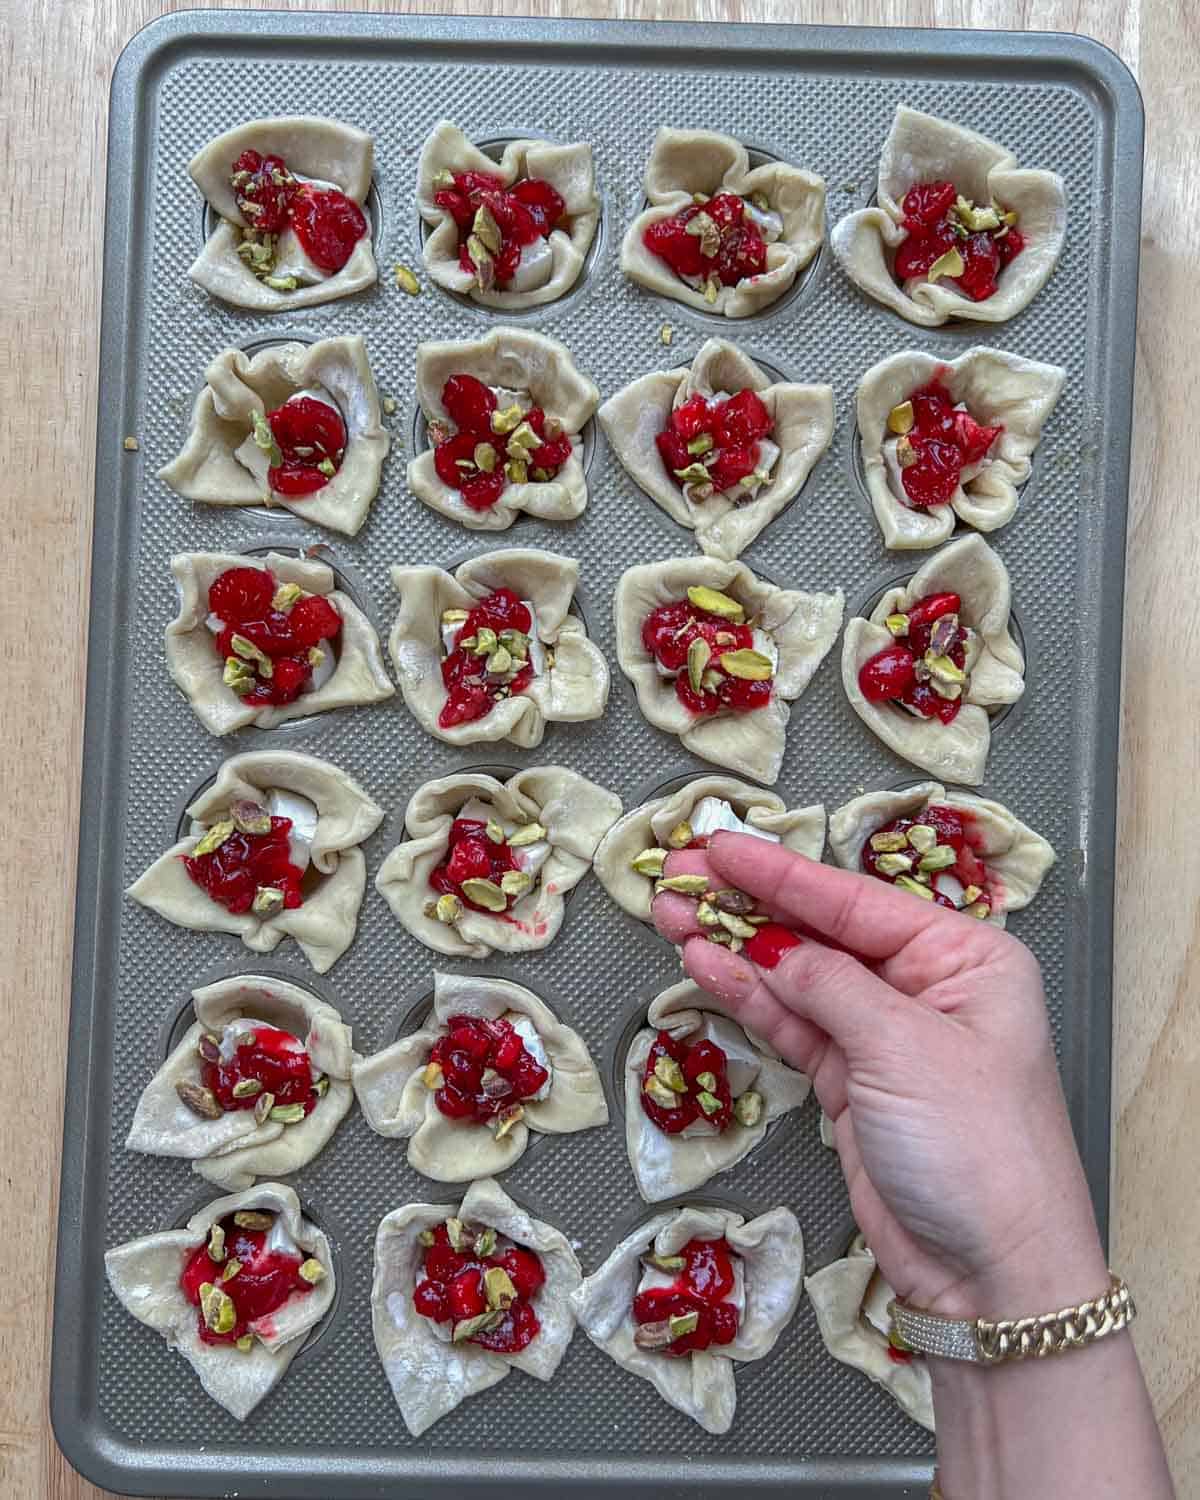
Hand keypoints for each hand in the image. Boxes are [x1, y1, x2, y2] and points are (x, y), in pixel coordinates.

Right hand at [652, 832, 1107, 1316]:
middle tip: (678, 875)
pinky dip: (748, 998)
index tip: (718, 845)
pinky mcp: (851, 1083)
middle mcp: (926, 987)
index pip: (855, 900)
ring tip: (670, 915)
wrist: (991, 1275)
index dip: (780, 873)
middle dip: (749, 905)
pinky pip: (792, 1025)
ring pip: (797, 976)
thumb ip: (830, 987)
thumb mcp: (904, 1049)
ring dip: (735, 948)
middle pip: (822, 931)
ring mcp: (883, 1036)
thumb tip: (772, 946)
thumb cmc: (976, 1146)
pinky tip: (704, 965)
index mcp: (964, 958)